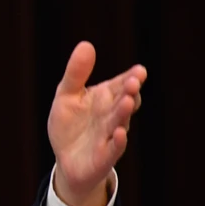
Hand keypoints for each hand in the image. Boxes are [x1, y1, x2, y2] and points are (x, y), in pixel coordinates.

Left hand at [48, 41, 147, 205]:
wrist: (66, 161)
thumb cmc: (69, 126)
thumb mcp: (66, 96)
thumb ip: (76, 74)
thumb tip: (86, 45)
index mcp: (106, 98)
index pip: (122, 84)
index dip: (131, 78)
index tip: (138, 71)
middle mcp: (112, 115)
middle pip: (124, 101)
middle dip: (129, 92)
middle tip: (133, 82)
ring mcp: (110, 136)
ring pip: (120, 123)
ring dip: (124, 113)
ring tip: (128, 102)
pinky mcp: (104, 157)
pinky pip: (114, 149)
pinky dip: (118, 141)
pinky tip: (120, 133)